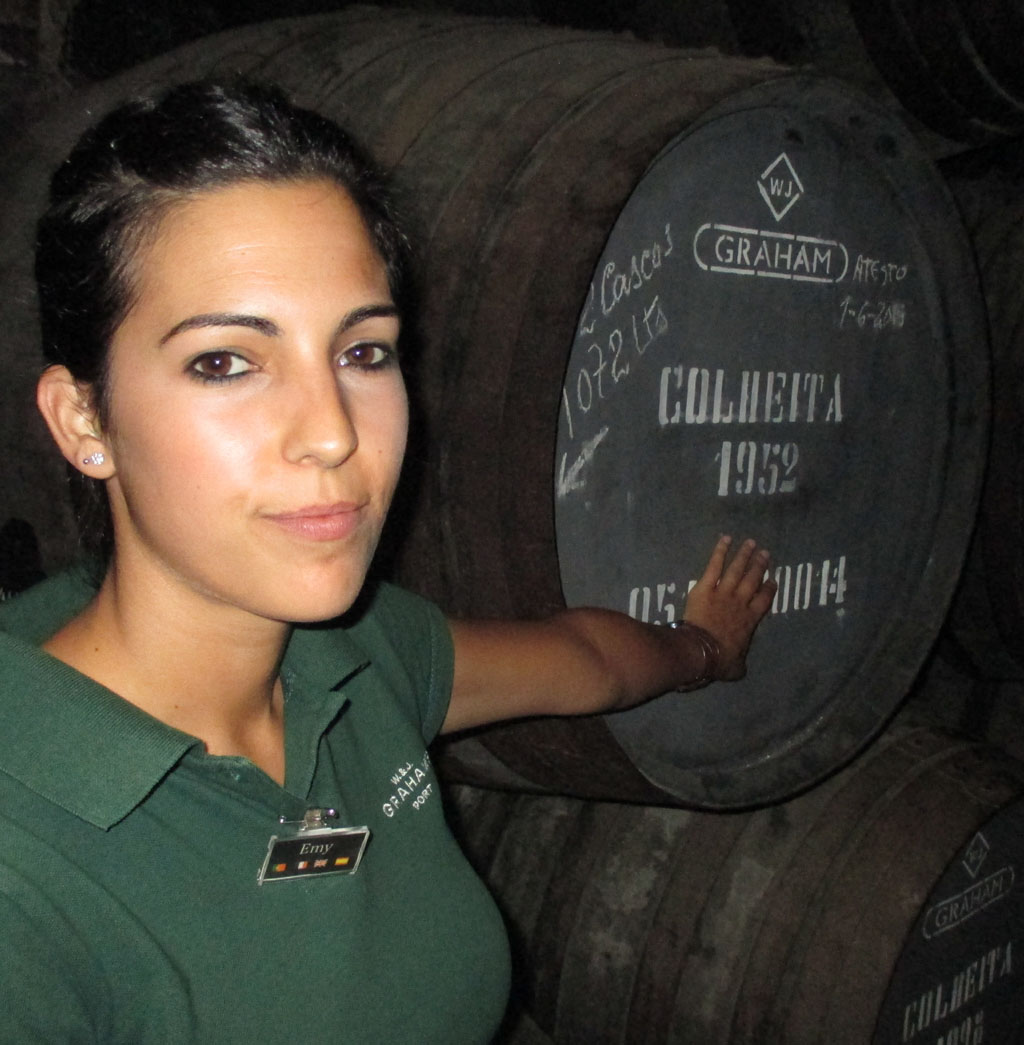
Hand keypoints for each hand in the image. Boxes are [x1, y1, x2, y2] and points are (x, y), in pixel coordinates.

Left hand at [683, 536, 775, 681]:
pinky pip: (714, 566)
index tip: (773, 580)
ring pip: (737, 569)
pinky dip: (720, 551)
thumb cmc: (719, 660)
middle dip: (759, 566)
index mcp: (750, 620)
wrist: (701, 649)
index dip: (769, 589)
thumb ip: (740, 665)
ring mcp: (723, 592)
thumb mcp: (736, 668)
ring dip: (744, 555)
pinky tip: (725, 539)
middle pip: (753, 580)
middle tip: (765, 553)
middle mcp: (740, 602)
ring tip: (751, 543)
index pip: (764, 600)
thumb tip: (741, 669)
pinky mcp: (706, 587)